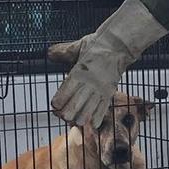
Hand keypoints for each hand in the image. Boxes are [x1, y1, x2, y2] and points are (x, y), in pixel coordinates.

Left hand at [49, 0, 167, 126]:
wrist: (119, 45)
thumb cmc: (98, 44)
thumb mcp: (78, 47)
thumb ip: (63, 52)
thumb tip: (49, 53)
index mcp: (79, 72)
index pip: (64, 93)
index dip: (57, 103)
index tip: (54, 106)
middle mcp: (89, 83)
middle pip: (74, 106)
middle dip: (66, 114)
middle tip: (63, 115)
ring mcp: (100, 89)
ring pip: (88, 111)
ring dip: (80, 118)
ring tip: (76, 121)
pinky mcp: (110, 91)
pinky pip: (103, 108)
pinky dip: (97, 118)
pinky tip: (93, 124)